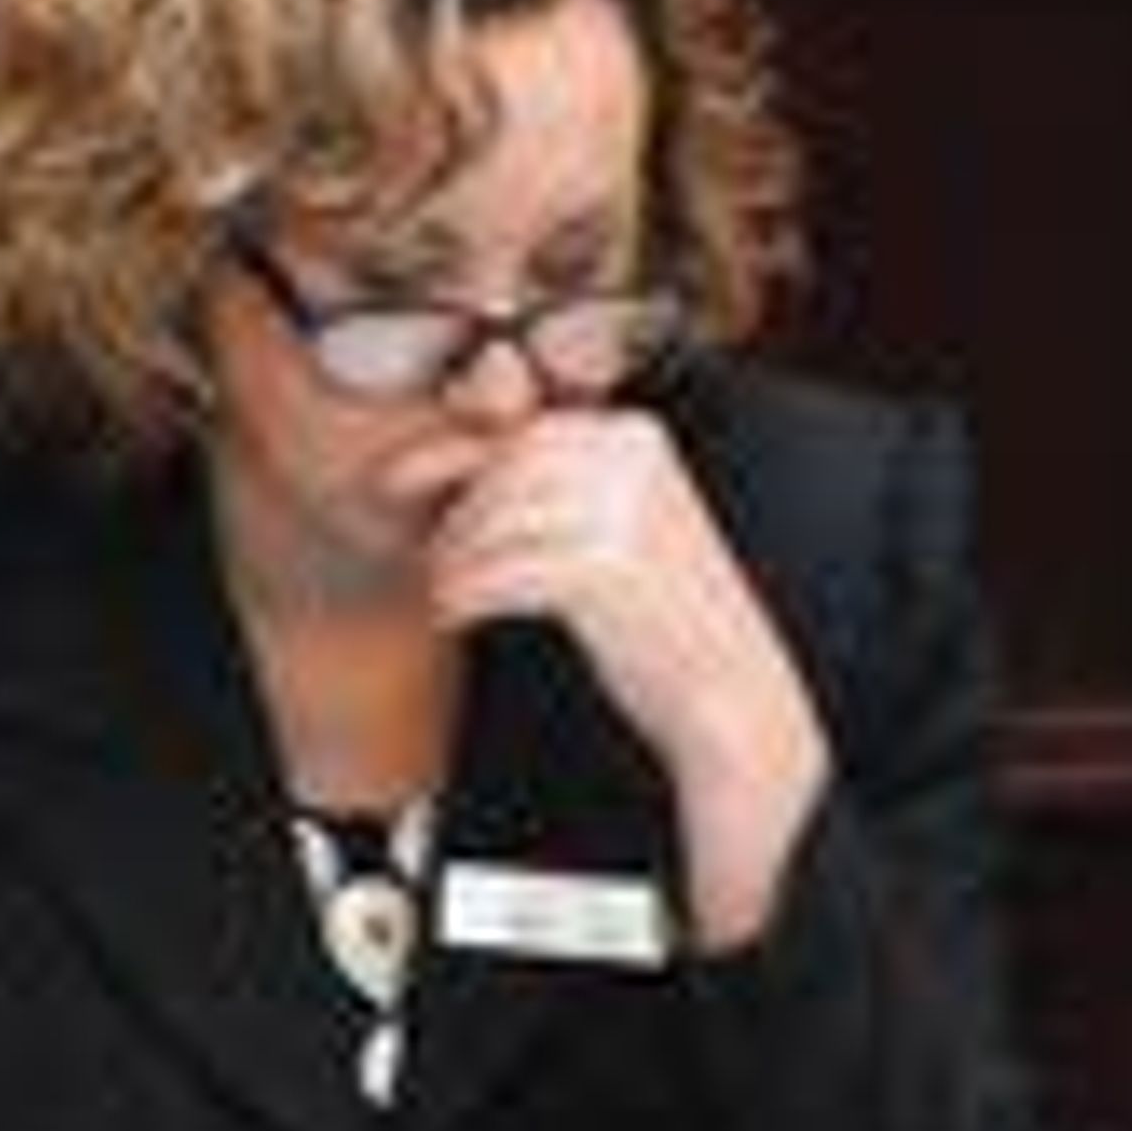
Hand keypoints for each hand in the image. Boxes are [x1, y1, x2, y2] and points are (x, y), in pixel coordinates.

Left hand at [415, 404, 828, 946]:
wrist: (733, 697)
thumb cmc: (664, 616)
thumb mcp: (617, 524)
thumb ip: (551, 482)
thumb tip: (456, 447)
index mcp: (636, 437)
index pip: (523, 433)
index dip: (450, 456)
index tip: (397, 482)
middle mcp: (630, 460)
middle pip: (503, 473)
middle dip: (456, 518)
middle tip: (429, 558)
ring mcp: (621, 509)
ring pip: (497, 522)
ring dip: (455, 561)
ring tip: (443, 593)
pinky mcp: (604, 566)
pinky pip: (505, 571)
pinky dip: (467, 594)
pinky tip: (456, 615)